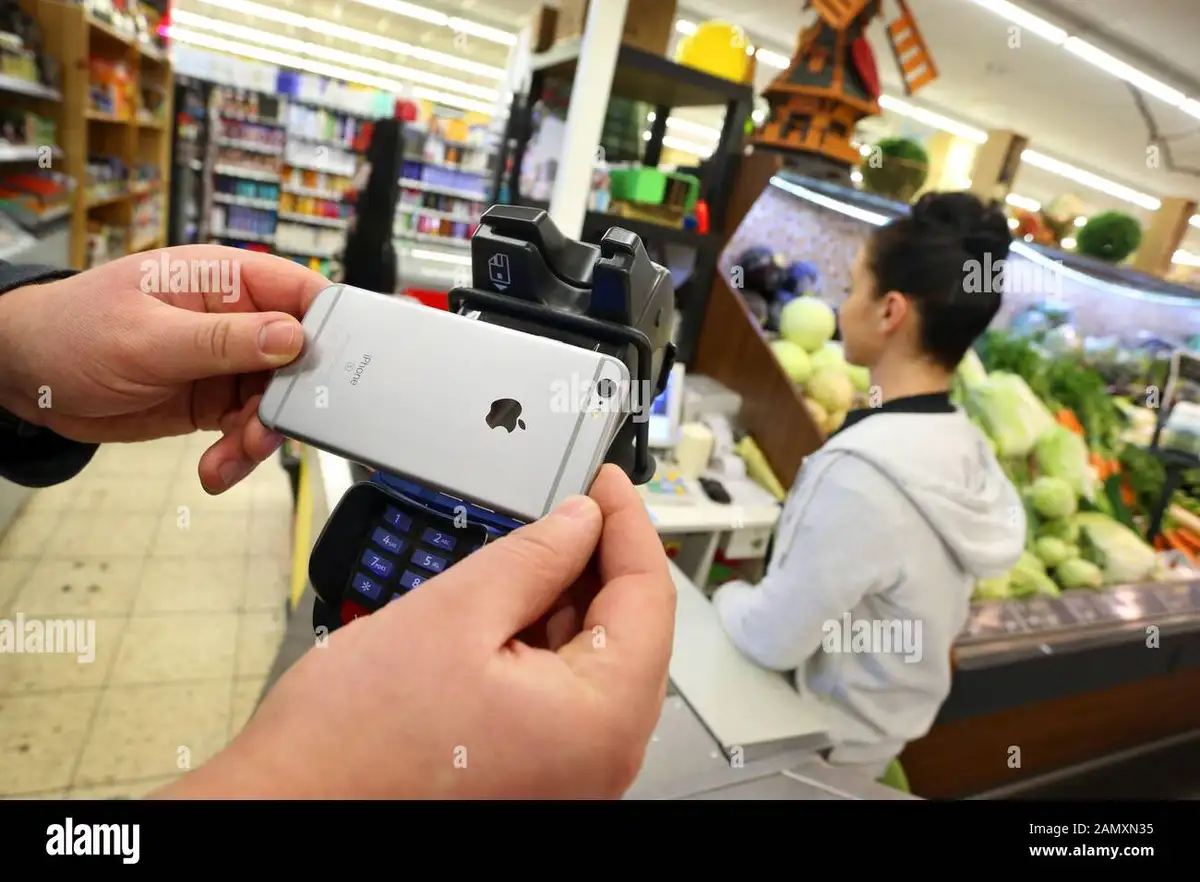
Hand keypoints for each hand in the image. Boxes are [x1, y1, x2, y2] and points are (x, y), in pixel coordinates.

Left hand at [0, 245, 327, 491]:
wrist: (26, 378)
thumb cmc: (72, 332)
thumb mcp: (147, 339)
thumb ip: (223, 341)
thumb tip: (292, 337)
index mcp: (224, 280)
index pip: (302, 293)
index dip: (330, 329)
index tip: (336, 373)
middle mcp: (235, 319)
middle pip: (299, 359)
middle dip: (289, 402)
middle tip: (266, 431)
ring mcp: (227, 362)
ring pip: (276, 402)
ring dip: (259, 437)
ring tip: (228, 458)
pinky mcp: (214, 400)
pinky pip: (247, 429)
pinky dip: (238, 455)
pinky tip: (214, 469)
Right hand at [160, 465, 675, 798]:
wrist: (288, 805)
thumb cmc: (353, 740)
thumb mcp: (455, 612)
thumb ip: (534, 556)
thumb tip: (581, 520)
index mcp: (600, 720)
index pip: (650, 596)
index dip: (629, 523)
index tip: (607, 481)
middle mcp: (600, 757)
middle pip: (629, 630)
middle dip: (597, 559)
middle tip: (564, 505)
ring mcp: (569, 771)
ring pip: (594, 658)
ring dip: (567, 598)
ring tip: (526, 549)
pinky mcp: (535, 772)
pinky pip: (562, 691)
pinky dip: (543, 640)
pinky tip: (510, 603)